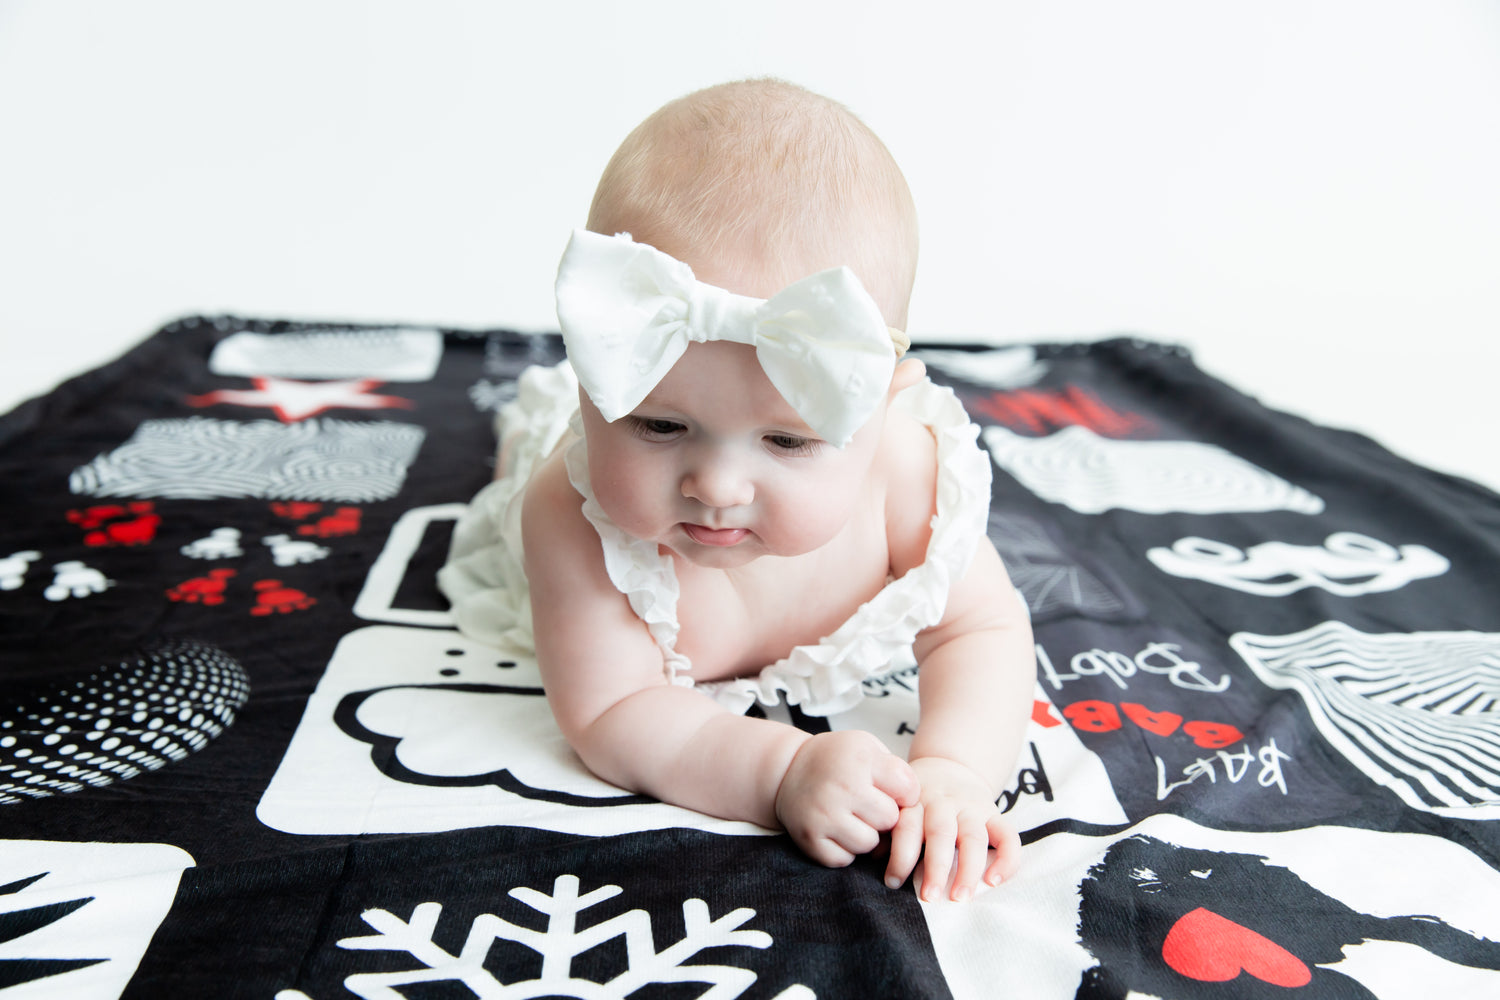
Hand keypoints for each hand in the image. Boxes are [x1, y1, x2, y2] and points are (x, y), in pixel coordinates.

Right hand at [775, 730, 919, 867]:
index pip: (908, 789)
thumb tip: (917, 808)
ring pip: (870, 844)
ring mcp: (824, 816)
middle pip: (890, 819)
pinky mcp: (811, 839)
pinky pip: (846, 859)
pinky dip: (845, 849)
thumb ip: (895, 770)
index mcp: (860, 760)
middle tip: (868, 804)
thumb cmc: (836, 760)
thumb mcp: (866, 746)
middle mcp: (841, 788)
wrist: (786, 770)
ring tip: (853, 817)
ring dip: (867, 835)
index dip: (904, 792)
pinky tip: (837, 829)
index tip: (891, 789)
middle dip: (885, 815)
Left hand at [886, 755, 1020, 901]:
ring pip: (973, 837)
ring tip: (960, 897)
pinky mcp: (994, 814)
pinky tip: (994, 882)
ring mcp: (971, 808)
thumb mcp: (899, 805)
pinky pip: (1008, 835)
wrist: (950, 765)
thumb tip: (874, 858)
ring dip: (968, 869)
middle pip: (941, 833)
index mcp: (915, 801)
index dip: (899, 856)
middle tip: (928, 898)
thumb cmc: (917, 799)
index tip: (892, 882)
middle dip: (935, 867)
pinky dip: (1006, 859)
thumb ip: (888, 830)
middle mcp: (943, 803)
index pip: (906, 828)